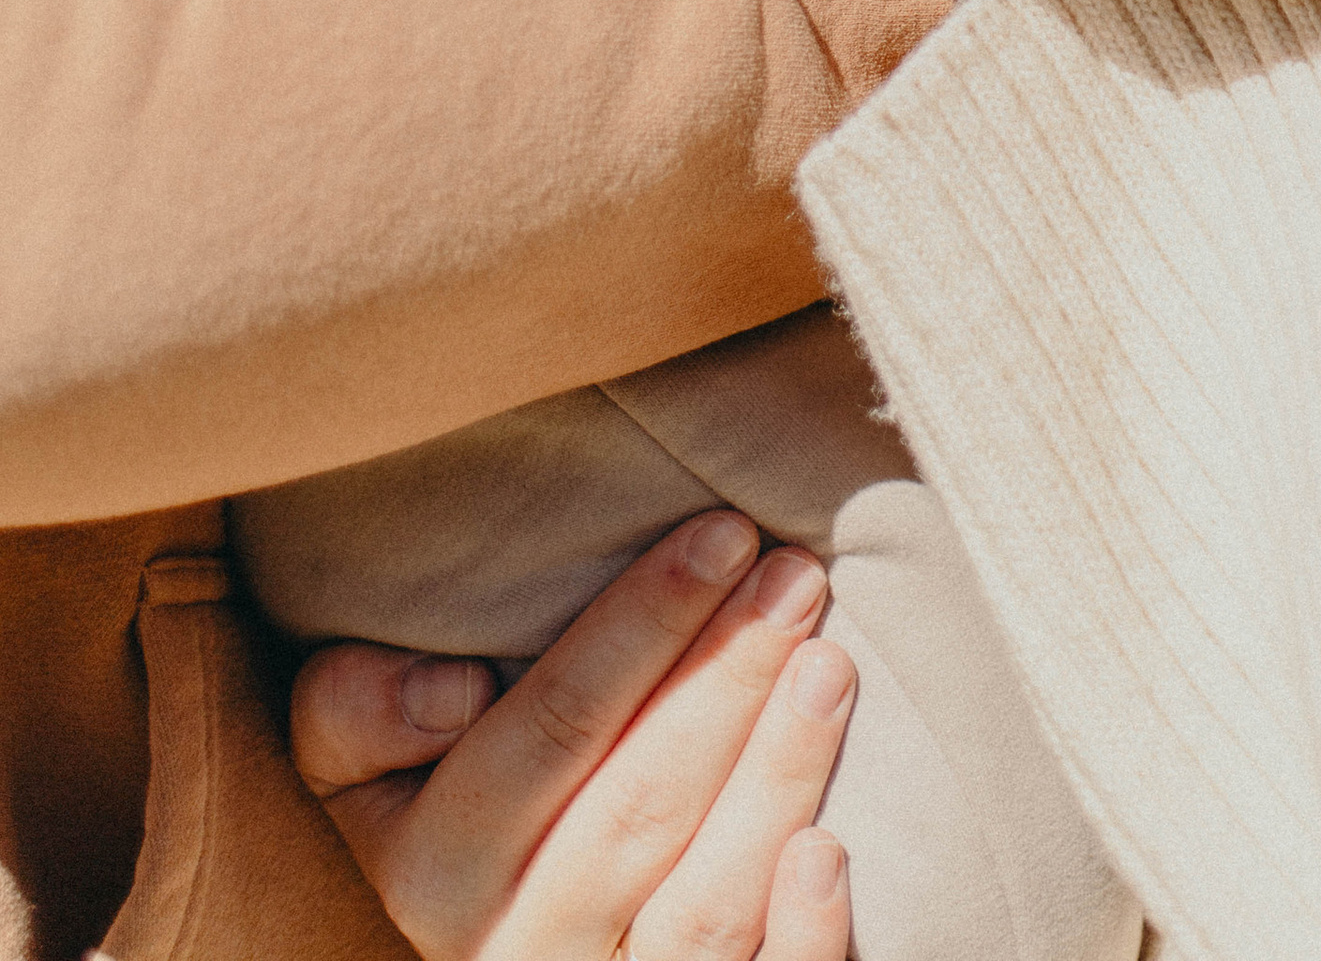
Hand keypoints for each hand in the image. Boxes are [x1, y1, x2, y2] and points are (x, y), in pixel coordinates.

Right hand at [293, 513, 855, 956]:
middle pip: (638, 808)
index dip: (638, 629)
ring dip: (776, 779)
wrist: (512, 947)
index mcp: (435, 873)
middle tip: (795, 574)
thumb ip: (358, 713)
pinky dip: (800, 937)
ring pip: (702, 909)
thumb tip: (449, 691)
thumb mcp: (367, 772)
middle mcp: (521, 950)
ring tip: (830, 665)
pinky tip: (831, 850)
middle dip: (725, 677)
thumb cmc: (457, 814)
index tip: (723, 533)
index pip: (549, 733)